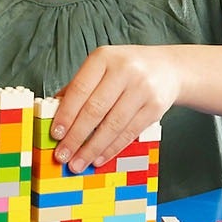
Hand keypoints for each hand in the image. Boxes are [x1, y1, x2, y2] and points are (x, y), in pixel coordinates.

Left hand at [51, 45, 178, 173]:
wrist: (167, 68)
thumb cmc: (125, 70)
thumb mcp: (101, 68)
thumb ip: (79, 88)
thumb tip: (54, 115)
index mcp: (103, 58)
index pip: (79, 89)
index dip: (66, 114)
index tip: (55, 134)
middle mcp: (124, 71)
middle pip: (95, 109)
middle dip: (75, 136)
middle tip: (62, 155)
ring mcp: (142, 89)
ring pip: (112, 125)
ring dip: (92, 148)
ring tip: (78, 163)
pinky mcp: (155, 107)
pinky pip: (129, 132)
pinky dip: (111, 148)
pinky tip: (98, 158)